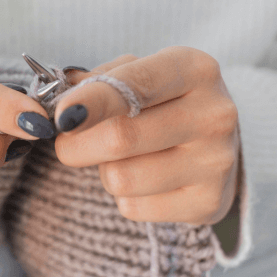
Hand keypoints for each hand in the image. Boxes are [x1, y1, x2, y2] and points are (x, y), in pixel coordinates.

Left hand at [54, 46, 240, 225]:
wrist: (212, 144)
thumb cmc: (162, 102)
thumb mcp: (138, 74)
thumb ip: (99, 80)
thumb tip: (60, 100)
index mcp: (194, 69)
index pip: (136, 84)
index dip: (92, 101)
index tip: (62, 115)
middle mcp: (214, 114)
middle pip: (121, 138)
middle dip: (76, 144)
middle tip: (67, 141)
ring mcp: (216, 161)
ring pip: (121, 178)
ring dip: (103, 171)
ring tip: (120, 158)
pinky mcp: (208, 202)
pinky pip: (134, 207)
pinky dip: (124, 196)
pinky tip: (143, 179)